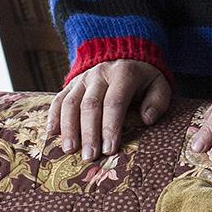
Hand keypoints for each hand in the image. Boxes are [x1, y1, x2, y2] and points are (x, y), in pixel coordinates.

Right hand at [42, 59, 172, 160]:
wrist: (124, 54)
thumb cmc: (143, 79)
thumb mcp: (159, 84)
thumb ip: (158, 101)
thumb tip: (147, 120)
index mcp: (124, 74)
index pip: (115, 102)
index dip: (111, 126)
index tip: (110, 150)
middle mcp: (100, 74)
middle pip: (91, 105)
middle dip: (89, 133)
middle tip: (89, 157)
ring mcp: (83, 78)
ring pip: (71, 103)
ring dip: (69, 128)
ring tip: (70, 150)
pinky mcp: (71, 83)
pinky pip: (59, 98)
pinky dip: (54, 116)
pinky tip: (52, 133)